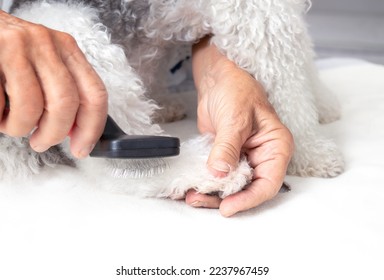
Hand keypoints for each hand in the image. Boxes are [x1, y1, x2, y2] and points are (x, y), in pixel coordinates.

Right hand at [0, 11, 107, 157]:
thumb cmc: (12, 53)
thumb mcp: (46, 64)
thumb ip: (65, 91)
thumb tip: (77, 130)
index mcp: (67, 48)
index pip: (95, 93)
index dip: (91, 128)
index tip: (82, 148)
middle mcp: (45, 43)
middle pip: (65, 103)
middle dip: (54, 133)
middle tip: (41, 142)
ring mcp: (16, 47)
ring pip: (30, 107)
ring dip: (20, 127)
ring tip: (12, 123)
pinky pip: (0, 104)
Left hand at [187, 37, 293, 216]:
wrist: (218, 78)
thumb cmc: (237, 89)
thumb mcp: (235, 118)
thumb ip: (227, 147)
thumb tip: (218, 173)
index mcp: (275, 148)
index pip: (268, 183)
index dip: (248, 199)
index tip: (227, 207)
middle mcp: (261, 157)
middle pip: (247, 188)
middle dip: (225, 198)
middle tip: (201, 201)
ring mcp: (243, 159)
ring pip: (230, 185)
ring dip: (211, 193)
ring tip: (191, 197)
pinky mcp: (226, 157)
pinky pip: (217, 175)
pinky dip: (204, 183)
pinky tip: (190, 187)